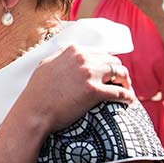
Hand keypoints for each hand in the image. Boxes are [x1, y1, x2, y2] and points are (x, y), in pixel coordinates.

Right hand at [17, 45, 134, 130]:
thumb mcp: (46, 65)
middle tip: (121, 82)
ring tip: (127, 90)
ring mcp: (89, 74)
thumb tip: (70, 55)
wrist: (33, 111)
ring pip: (120, 73)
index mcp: (73, 50)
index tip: (109, 73)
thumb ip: (61, 57)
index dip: (107, 64)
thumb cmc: (37, 92)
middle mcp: (82, 58)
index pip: (100, 53)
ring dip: (126, 81)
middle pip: (113, 61)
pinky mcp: (94, 91)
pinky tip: (130, 101)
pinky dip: (128, 96)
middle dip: (118, 71)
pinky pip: (120, 92)